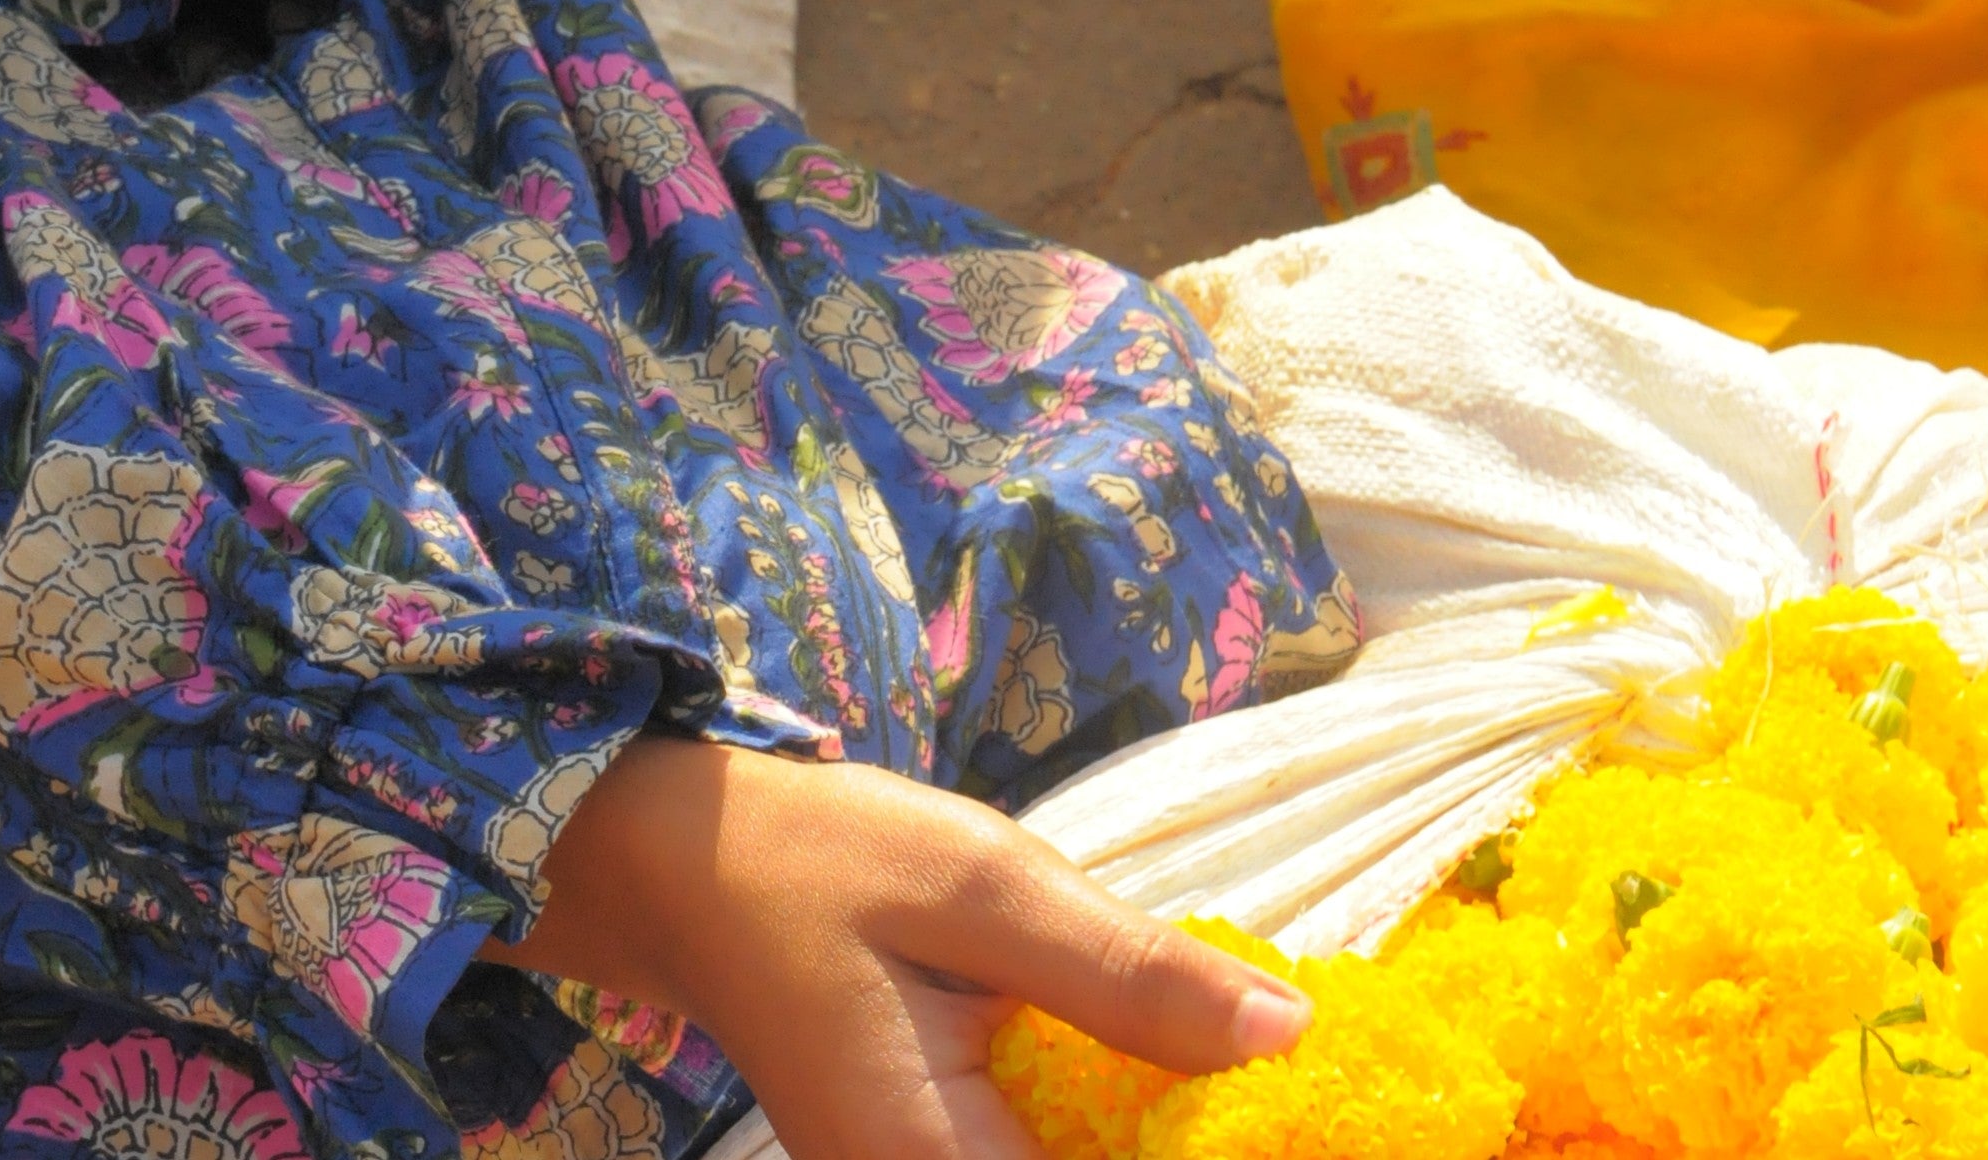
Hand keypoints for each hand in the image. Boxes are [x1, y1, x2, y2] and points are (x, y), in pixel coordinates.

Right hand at [505, 737, 1309, 1159]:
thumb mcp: (984, 883)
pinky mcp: (934, 1159)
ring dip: (1157, 1119)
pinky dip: (1112, 1111)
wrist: (684, 865)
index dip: (1219, 1151)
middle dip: (1194, 1130)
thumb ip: (1128, 971)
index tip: (1304, 1105)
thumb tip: (1287, 1034)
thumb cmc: (821, 858)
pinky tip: (1152, 1054)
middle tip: (1272, 1063)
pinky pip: (1052, 1152)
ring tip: (1230, 1061)